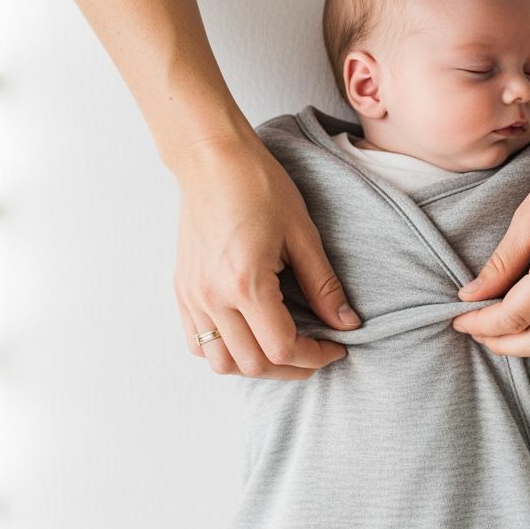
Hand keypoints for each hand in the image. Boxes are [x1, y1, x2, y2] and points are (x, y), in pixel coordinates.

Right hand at [174, 132, 359, 378]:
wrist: (212, 161)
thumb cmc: (259, 187)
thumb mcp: (303, 234)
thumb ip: (324, 285)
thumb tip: (347, 324)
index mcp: (246, 283)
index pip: (282, 348)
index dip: (315, 356)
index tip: (336, 347)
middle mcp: (213, 297)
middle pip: (253, 365)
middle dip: (292, 367)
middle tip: (317, 351)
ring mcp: (192, 297)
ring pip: (222, 363)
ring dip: (257, 366)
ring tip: (284, 349)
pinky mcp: (182, 291)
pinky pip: (197, 344)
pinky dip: (225, 353)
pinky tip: (249, 336)